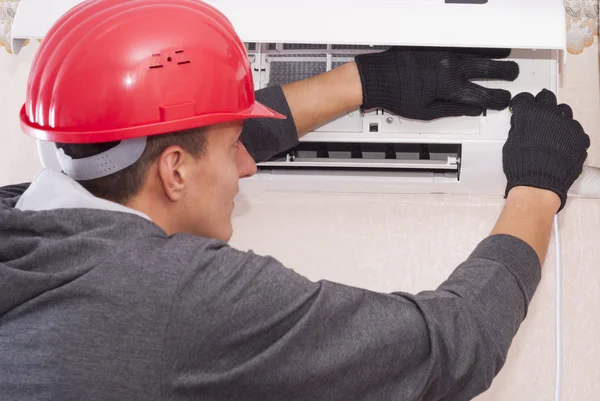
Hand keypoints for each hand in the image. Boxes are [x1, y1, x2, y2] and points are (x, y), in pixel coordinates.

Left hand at [354, 47, 518, 120]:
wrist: (378, 77)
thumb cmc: (396, 95)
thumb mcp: (426, 112)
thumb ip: (453, 110)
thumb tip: (471, 109)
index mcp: (450, 88)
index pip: (483, 95)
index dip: (496, 99)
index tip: (502, 100)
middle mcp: (451, 68)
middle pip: (487, 69)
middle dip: (504, 72)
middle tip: (512, 74)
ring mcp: (444, 54)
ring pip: (477, 54)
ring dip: (494, 56)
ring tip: (505, 57)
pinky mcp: (436, 46)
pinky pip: (462, 46)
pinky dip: (476, 48)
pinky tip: (482, 48)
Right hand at [503, 89, 589, 211]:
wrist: (540, 184)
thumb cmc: (523, 166)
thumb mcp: (511, 143)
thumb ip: (518, 129)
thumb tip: (521, 126)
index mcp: (530, 114)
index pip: (525, 99)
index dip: (522, 103)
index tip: (522, 106)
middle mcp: (551, 115)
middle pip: (547, 98)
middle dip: (541, 104)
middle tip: (537, 114)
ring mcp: (568, 125)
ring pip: (565, 113)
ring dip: (557, 119)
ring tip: (552, 131)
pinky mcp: (580, 138)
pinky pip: (576, 131)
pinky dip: (569, 135)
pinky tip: (563, 144)